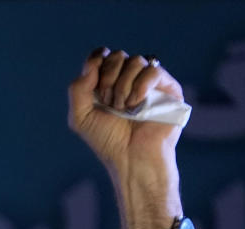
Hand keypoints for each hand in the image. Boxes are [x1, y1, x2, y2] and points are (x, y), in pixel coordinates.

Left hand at [68, 47, 183, 172]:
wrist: (131, 157)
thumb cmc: (107, 140)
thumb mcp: (80, 117)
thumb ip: (77, 89)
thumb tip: (92, 64)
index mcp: (106, 83)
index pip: (101, 56)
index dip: (96, 60)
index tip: (93, 79)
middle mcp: (128, 79)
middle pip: (117, 56)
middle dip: (107, 78)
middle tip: (108, 102)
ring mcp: (148, 83)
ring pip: (135, 61)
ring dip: (123, 86)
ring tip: (123, 108)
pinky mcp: (167, 87)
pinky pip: (153, 71)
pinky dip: (140, 87)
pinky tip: (136, 105)